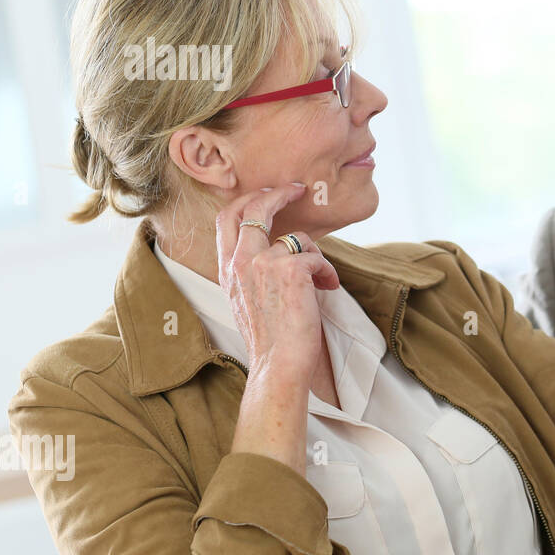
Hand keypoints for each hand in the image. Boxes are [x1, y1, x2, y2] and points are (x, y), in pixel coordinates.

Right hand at [214, 183, 339, 378]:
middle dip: (278, 192)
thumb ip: (253, 272)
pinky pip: (317, 258)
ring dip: (317, 256)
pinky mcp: (290, 269)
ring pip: (299, 237)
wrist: (278, 365)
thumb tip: (279, 248)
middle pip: (254, 206)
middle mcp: (240, 261)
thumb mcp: (248, 299)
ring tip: (322, 281)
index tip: (268, 192)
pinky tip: (328, 288)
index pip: (227, 218)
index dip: (248, 199)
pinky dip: (328, 272)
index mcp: (227, 269)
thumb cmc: (271, 339)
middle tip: (298, 190)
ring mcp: (263, 263)